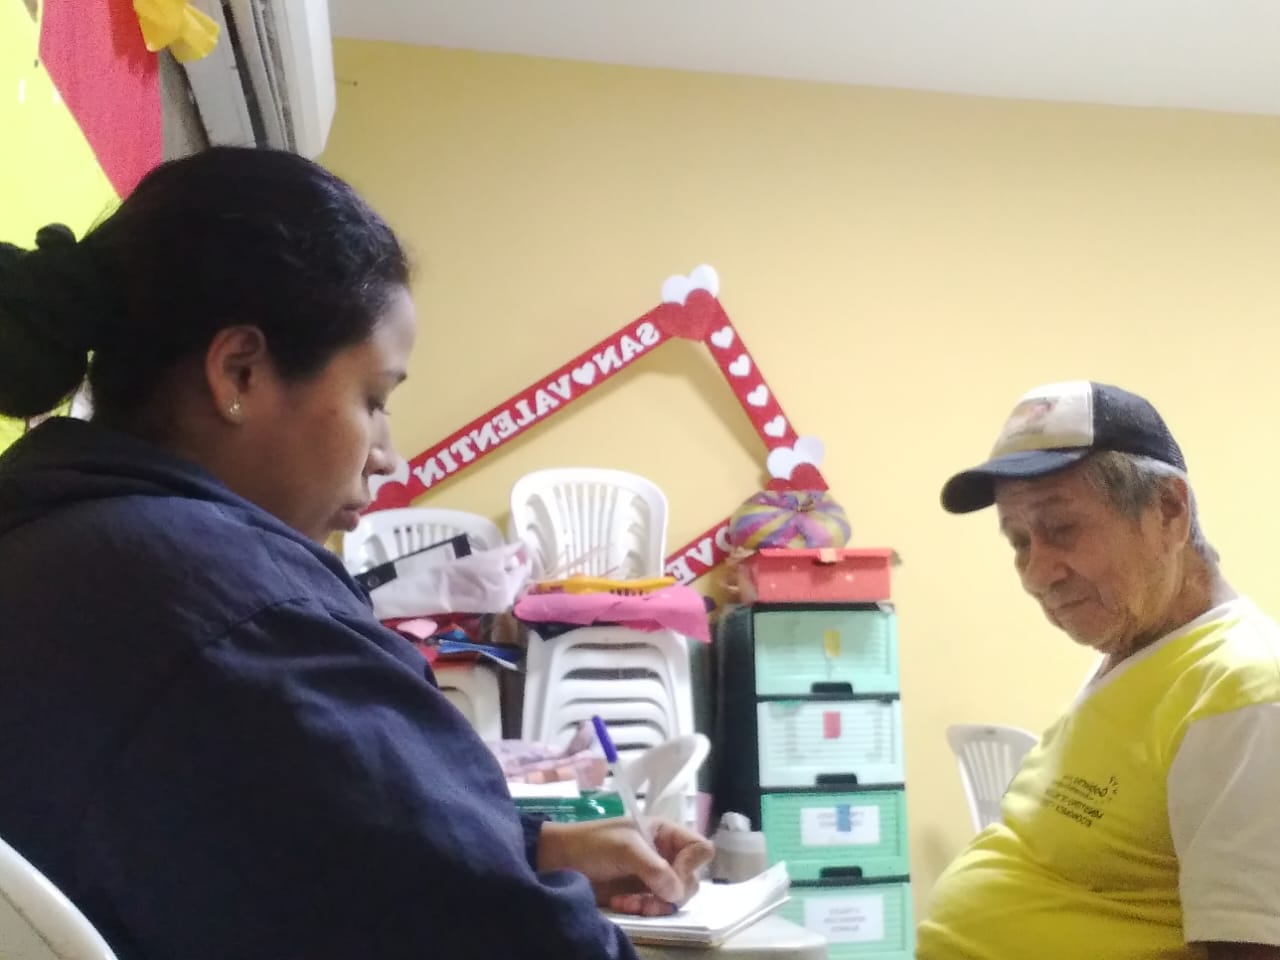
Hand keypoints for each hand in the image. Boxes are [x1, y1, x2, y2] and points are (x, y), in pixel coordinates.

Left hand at [537, 817, 714, 916]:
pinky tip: (623, 904)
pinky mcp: (639, 895)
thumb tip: (677, 893)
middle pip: (690, 879)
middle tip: (648, 894)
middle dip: (670, 891)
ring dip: (655, 903)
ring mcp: (652, 876)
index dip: (691, 864)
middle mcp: (663, 854)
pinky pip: (657, 908)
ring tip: (631, 902)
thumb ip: (654, 868)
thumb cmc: (591, 845)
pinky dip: (643, 909)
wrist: (557, 862)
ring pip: (675, 898)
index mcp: (664, 833)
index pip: (699, 849)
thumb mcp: (624, 847)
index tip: (671, 872)